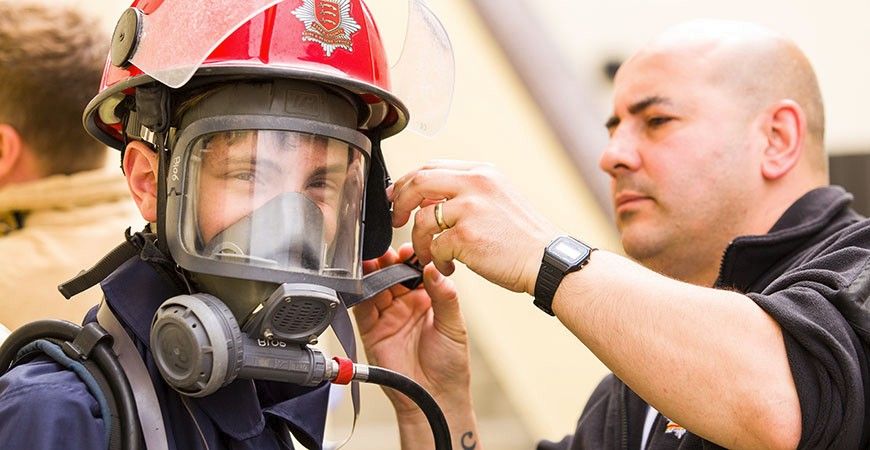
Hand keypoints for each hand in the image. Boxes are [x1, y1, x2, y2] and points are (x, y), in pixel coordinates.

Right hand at [354, 244, 471, 417]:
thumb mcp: (454, 326)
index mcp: (428, 298)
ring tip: (373, 263)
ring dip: (372, 273)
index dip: (412, 257)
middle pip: (392, 274)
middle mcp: (406, 303)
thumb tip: (434, 268)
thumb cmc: (450, 364)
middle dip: (388, 261)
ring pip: (375, 286)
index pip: (416, 269)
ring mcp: (388, 315)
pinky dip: (359, 293)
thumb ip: (444, 296)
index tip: (410, 249)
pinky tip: (362, 283)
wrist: (436, 396)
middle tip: (386, 253)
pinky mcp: (372, 330)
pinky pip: (362, 308)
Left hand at [388, 160, 559, 294]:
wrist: (547, 260)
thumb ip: (468, 191)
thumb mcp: (499, 198)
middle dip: (400, 203)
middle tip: (397, 220)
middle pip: (418, 183)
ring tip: (430, 254)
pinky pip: (435, 246)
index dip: (408, 182)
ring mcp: (470, 209)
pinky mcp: (466, 236)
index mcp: (482, 172)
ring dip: (419, 241)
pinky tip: (449, 266)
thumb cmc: (524, 237)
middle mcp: (475, 184)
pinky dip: (436, 260)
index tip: (398, 197)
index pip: (431, 167)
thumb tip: (431, 197)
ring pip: (422, 220)